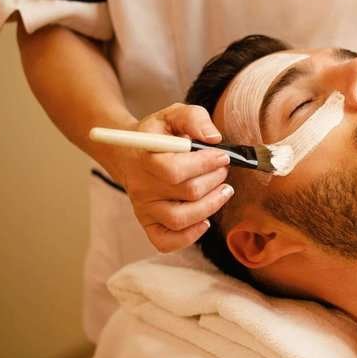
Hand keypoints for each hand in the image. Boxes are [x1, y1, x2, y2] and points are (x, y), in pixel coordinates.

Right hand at [106, 103, 233, 252]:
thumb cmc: (161, 134)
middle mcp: (142, 186)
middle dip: (215, 179)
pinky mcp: (148, 223)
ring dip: (211, 205)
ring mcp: (144, 207)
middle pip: (187, 193)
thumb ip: (194, 118)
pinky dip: (189, 236)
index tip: (222, 156)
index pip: (174, 169)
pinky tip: (205, 220)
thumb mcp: (174, 114)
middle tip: (223, 169)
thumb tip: (214, 138)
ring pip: (180, 219)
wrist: (132, 153)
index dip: (204, 164)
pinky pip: (165, 242)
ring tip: (224, 190)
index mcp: (145, 156)